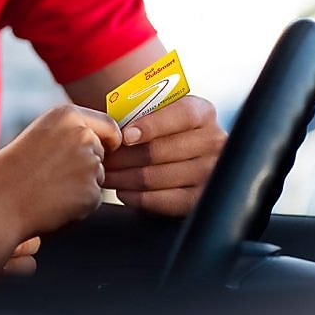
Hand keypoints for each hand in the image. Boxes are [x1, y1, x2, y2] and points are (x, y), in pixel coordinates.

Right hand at [0, 105, 120, 277]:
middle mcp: (82, 135)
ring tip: (49, 188)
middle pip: (102, 153)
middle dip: (87, 166)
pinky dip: (79, 205)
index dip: (108, 141)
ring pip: (98, 177)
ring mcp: (89, 163)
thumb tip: (105, 140)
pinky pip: (94, 200)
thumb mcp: (42, 134)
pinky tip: (54, 203)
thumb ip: (71, 132)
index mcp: (67, 115)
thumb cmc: (14, 170)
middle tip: (53, 175)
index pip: (110, 126)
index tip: (102, 150)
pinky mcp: (91, 192)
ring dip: (82, 186)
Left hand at [103, 94, 225, 216]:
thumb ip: (144, 114)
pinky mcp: (201, 199)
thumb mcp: (162, 115)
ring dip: (123, 178)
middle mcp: (213, 142)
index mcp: (203, 113)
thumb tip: (112, 127)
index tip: (125, 135)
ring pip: (155, 177)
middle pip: (160, 151)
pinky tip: (123, 192)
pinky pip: (162, 201)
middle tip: (101, 159)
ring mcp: (211, 173)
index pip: (181, 115)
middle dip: (122, 157)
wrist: (188, 159)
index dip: (151, 125)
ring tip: (105, 175)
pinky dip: (137, 197)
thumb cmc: (165, 133)